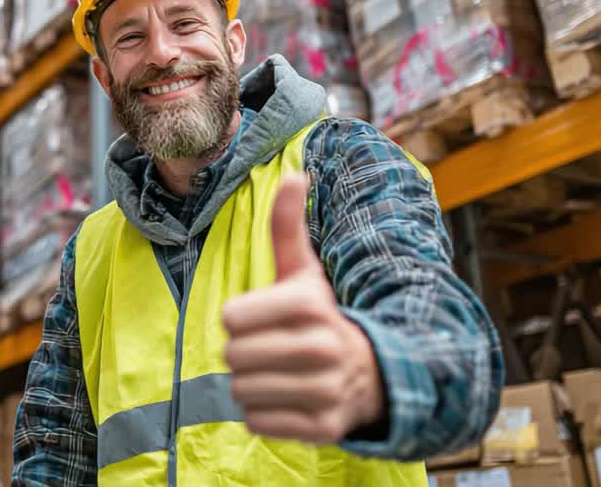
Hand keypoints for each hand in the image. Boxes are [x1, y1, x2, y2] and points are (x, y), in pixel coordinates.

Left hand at [221, 171, 385, 443]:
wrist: (371, 373)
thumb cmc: (319, 316)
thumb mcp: (303, 271)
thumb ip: (287, 226)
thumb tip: (294, 171)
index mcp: (309, 305)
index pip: (230, 318)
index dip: (239, 319)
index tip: (263, 318)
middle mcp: (321, 348)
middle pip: (233, 357)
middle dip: (243, 353)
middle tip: (269, 349)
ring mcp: (325, 392)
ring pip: (242, 392)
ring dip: (251, 385)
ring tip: (278, 373)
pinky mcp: (323, 428)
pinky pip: (258, 423)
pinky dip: (263, 415)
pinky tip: (286, 398)